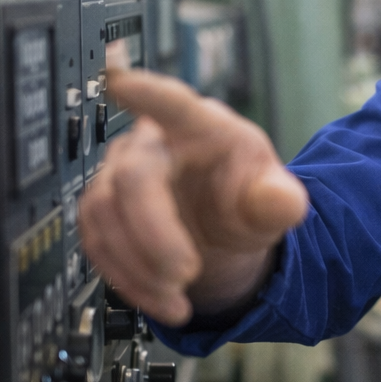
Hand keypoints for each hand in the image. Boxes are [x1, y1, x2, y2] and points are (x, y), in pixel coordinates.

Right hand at [79, 68, 308, 325]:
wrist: (226, 233)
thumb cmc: (246, 198)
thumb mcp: (274, 201)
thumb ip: (280, 201)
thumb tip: (283, 202)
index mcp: (201, 127)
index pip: (172, 103)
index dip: (146, 93)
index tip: (120, 81)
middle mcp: (152, 144)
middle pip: (133, 178)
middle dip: (155, 234)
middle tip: (186, 274)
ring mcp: (119, 175)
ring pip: (105, 216)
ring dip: (140, 267)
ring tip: (179, 299)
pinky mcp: (103, 211)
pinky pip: (97, 244)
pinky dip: (128, 279)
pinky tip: (160, 300)